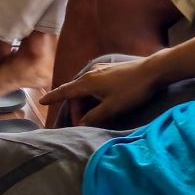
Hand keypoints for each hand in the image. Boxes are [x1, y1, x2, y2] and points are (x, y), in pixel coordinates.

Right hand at [42, 54, 163, 124]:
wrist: (153, 71)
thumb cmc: (132, 90)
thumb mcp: (112, 108)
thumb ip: (94, 117)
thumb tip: (80, 124)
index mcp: (87, 83)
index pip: (65, 91)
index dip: (53, 97)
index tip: (41, 101)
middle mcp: (91, 74)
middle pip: (76, 93)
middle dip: (76, 108)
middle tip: (82, 124)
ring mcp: (101, 70)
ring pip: (86, 89)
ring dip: (86, 103)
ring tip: (93, 116)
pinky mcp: (111, 70)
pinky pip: (95, 84)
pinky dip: (93, 95)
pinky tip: (101, 101)